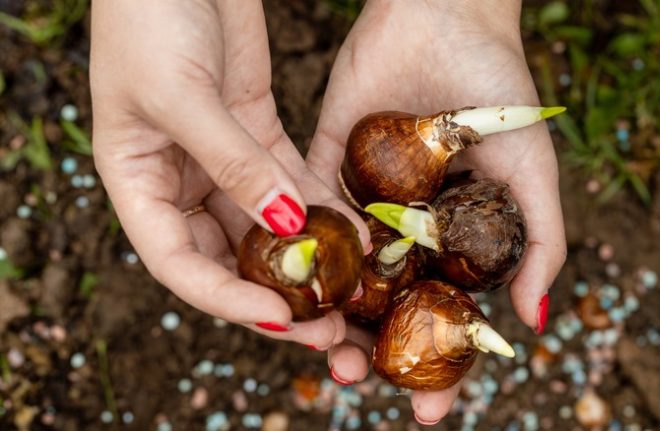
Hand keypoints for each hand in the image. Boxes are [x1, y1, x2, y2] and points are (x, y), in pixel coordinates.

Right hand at [90, 0, 369, 349]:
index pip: (177, 263)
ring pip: (266, 226)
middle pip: (227, 256)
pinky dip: (322, 209)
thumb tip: (286, 226)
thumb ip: (233, 163)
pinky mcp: (259, 132)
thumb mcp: (182, 95)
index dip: (224, 298)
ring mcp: (222, 159)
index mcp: (137, 182)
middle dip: (275, 294)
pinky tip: (356, 235)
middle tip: (326, 327)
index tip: (277, 318)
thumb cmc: (149, 19)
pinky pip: (293, 183)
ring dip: (306, 261)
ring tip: (351, 294)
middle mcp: (179, 180)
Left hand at [307, 0, 565, 422]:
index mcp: (453, 239)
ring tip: (327, 357)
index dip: (439, 366)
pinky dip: (301, 261)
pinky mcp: (322, 166)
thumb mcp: (533, 172)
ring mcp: (363, 201)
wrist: (445, 17)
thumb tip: (534, 323)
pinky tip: (294, 297)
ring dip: (332, 321)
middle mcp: (405, 229)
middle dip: (374, 353)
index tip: (428, 412)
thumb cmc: (501, 91)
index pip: (444, 316)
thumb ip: (540, 243)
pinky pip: (308, 220)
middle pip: (386, 307)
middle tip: (359, 385)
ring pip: (342, 276)